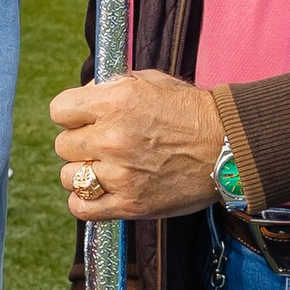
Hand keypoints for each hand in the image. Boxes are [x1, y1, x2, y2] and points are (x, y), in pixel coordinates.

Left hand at [50, 71, 223, 221]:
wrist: (230, 146)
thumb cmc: (192, 112)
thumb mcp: (151, 82)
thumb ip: (111, 87)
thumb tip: (83, 97)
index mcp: (115, 102)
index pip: (60, 110)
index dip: (73, 115)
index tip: (86, 120)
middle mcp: (113, 138)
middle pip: (63, 146)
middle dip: (81, 144)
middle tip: (104, 145)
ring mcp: (120, 174)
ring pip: (69, 177)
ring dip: (83, 173)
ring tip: (107, 169)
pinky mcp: (130, 204)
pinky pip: (82, 207)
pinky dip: (86, 201)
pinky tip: (101, 191)